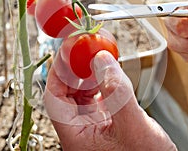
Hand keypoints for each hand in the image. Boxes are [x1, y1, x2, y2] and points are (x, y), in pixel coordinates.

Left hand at [44, 50, 176, 150]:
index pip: (54, 100)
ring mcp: (94, 125)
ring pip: (81, 94)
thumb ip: (117, 93)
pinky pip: (98, 97)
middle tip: (83, 50)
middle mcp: (81, 130)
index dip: (58, 74)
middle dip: (74, 70)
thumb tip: (101, 60)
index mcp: (76, 136)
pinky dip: (102, 82)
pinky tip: (109, 72)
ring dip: (88, 74)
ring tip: (97, 58)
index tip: (66, 54)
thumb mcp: (133, 127)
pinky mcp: (107, 121)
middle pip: (66, 94)